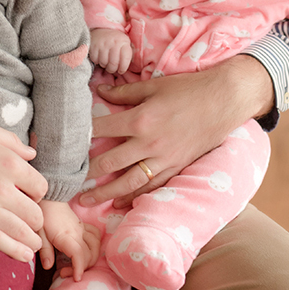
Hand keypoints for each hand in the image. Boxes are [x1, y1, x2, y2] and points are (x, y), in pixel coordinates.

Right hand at [0, 110, 47, 262]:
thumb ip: (14, 143)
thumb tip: (32, 154)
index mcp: (9, 164)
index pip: (40, 188)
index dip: (37, 192)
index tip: (30, 193)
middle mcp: (1, 189)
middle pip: (34, 214)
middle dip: (36, 217)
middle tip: (31, 217)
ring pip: (21, 232)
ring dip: (31, 238)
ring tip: (34, 242)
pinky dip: (15, 251)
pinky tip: (25, 255)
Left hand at [39, 200, 100, 279]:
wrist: (50, 196)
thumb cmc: (43, 214)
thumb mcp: (39, 233)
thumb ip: (45, 250)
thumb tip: (48, 267)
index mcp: (66, 236)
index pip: (78, 254)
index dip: (79, 268)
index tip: (76, 279)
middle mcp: (78, 233)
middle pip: (89, 254)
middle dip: (82, 268)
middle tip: (65, 273)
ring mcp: (82, 229)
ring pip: (96, 246)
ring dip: (90, 259)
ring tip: (77, 265)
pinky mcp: (83, 225)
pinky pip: (95, 236)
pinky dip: (94, 246)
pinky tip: (86, 251)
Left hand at [79, 56, 271, 208]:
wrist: (224, 101)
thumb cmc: (189, 89)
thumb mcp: (154, 86)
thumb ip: (125, 92)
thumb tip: (101, 90)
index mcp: (140, 120)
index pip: (101, 130)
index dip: (81, 136)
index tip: (64, 143)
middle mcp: (148, 144)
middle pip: (109, 162)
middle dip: (86, 173)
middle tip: (66, 181)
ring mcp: (163, 159)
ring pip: (128, 181)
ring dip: (105, 193)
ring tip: (85, 201)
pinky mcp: (176, 167)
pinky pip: (152, 186)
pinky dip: (135, 196)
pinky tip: (120, 203)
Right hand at [89, 28, 132, 73]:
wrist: (101, 29)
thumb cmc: (115, 41)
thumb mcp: (124, 44)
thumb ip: (127, 55)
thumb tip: (126, 69)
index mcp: (124, 42)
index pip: (125, 60)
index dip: (123, 68)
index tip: (120, 70)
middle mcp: (114, 42)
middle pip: (113, 64)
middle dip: (112, 69)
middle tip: (111, 68)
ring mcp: (103, 44)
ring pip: (103, 63)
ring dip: (104, 65)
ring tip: (105, 61)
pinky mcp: (94, 45)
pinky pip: (95, 60)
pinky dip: (96, 61)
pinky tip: (99, 56)